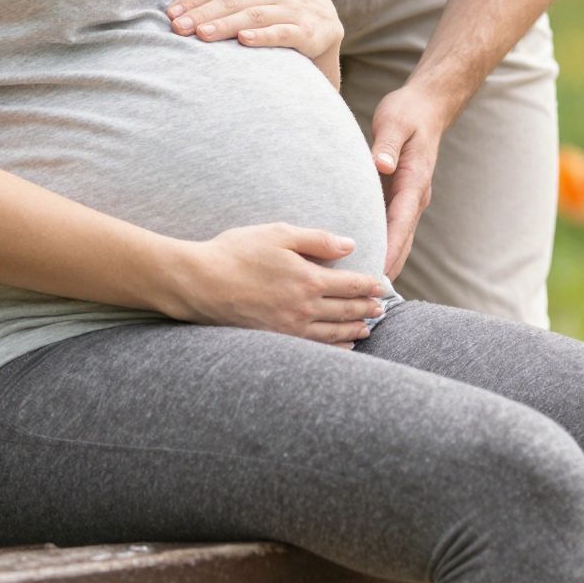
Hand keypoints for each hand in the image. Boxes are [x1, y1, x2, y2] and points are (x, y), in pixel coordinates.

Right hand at [163, 224, 385, 347]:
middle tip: (381, 309)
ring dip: (354, 330)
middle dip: (366, 309)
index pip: (350, 285)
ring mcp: (290, 329)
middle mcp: (304, 308)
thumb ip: (317, 239)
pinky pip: (314, 348)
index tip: (383, 287)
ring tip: (368, 328)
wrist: (200, 284)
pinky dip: (334, 348)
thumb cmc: (237, 252)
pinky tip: (342, 346)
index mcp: (308, 279)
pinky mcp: (275, 340)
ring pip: (333, 333)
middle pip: (345, 310)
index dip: (369, 286)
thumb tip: (349, 245)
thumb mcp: (279, 234)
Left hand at [166, 0, 342, 61]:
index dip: (194, 0)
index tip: (171, 14)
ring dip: (226, 25)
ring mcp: (292, 8)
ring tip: (202, 36)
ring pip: (254, 16)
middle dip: (202, 14)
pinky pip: (283, 33)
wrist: (326, 19)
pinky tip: (244, 40)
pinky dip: (263, 36)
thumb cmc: (279, 3)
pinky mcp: (308, 31)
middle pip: (232, 1)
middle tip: (178, 28)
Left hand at [370, 82, 455, 278]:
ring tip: (364, 290)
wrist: (428, 107)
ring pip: (399, 239)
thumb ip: (386, 144)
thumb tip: (381, 165)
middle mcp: (415, 196)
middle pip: (402, 241)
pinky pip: (393, 229)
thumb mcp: (394, 122)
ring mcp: (411, 199)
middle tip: (366, 295)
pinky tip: (367, 260)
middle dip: (387, 267)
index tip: (377, 273)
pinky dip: (384, 247)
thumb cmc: (407, 113)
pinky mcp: (403, 197)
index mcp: (413, 181)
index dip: (389, 249)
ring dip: (387, 262)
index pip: (399, 223)